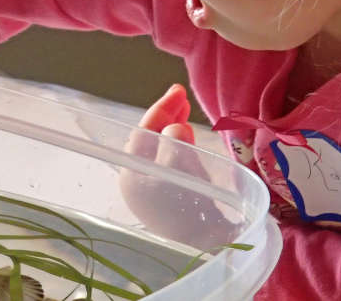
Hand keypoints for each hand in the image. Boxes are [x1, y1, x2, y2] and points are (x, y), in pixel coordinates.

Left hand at [119, 84, 238, 248]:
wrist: (208, 248)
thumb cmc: (187, 205)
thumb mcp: (180, 168)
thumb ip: (174, 143)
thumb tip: (175, 128)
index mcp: (132, 175)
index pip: (143, 134)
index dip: (160, 110)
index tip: (177, 92)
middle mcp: (139, 184)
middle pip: (151, 142)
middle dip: (166, 117)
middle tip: (182, 97)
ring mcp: (156, 194)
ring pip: (163, 152)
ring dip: (175, 131)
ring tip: (186, 113)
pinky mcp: (175, 201)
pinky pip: (175, 166)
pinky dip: (183, 149)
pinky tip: (192, 141)